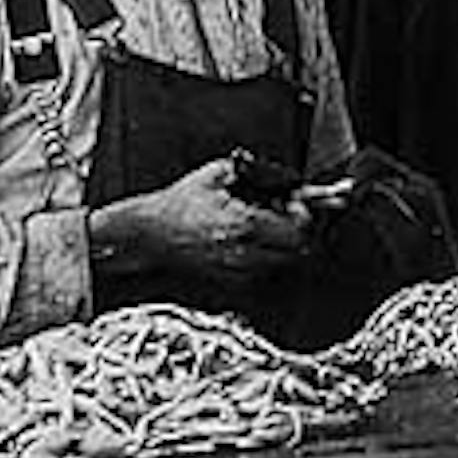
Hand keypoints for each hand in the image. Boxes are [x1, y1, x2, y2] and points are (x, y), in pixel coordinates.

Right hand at [88, 158, 311, 285]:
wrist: (148, 237)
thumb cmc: (180, 204)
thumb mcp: (219, 173)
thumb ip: (258, 172)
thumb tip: (290, 177)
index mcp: (245, 224)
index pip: (300, 230)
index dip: (309, 216)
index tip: (305, 204)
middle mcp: (246, 254)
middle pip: (300, 253)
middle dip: (302, 232)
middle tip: (291, 216)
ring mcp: (239, 274)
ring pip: (286, 266)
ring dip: (288, 247)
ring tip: (271, 229)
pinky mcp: (233, 285)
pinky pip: (266, 276)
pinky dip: (270, 260)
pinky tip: (255, 244)